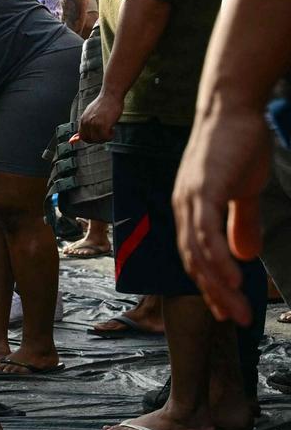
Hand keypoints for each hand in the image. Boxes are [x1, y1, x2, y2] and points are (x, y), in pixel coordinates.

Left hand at [76, 91, 122, 143]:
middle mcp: (86, 123)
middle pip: (90, 140)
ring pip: (98, 140)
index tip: (98, 136)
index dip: (91, 139)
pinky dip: (110, 136)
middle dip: (99, 139)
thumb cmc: (104, 103)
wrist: (111, 95)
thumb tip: (76, 138)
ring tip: (110, 130)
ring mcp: (94, 124)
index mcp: (82, 120)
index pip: (83, 137)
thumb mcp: (91, 114)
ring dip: (105, 138)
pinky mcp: (103, 125)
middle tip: (106, 133)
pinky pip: (105, 137)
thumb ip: (86, 124)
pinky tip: (112, 129)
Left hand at [173, 108, 268, 324]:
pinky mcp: (203, 191)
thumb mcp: (242, 191)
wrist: (233, 110)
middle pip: (194, 262)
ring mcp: (190, 201)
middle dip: (215, 294)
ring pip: (199, 253)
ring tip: (236, 308)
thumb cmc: (237, 146)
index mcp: (190, 211)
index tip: (227, 309)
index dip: (210, 285)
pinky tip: (232, 277)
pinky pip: (206, 233)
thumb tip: (246, 255)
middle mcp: (183, 210)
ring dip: (218, 284)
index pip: (196, 257)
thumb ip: (240, 223)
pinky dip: (217, 258)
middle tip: (236, 319)